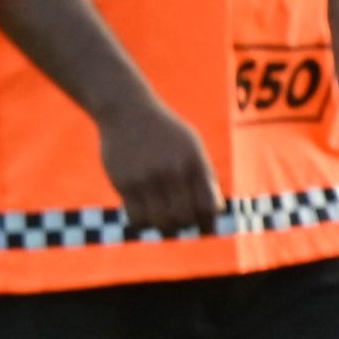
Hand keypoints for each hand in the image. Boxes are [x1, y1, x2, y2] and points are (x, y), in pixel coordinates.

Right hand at [95, 96, 219, 234]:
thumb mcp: (191, 144)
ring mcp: (147, 178)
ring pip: (160, 223)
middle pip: (184, 218)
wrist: (127, 110)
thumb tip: (213, 212)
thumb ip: (204, 175)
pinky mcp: (125, 182)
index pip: (208, 207)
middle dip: (183, 226)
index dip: (208, 222)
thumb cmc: (164, 131)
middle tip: (178, 221)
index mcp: (194, 162)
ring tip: (160, 220)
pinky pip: (136, 219)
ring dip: (162, 228)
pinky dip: (142, 223)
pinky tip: (142, 214)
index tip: (202, 224)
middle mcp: (172, 171)